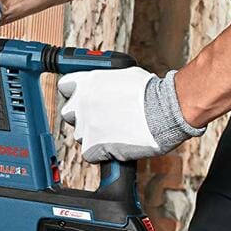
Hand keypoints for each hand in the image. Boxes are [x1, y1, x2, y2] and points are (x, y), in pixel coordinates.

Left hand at [58, 68, 203, 162]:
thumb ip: (106, 83)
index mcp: (88, 81)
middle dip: (83, 118)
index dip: (75, 94)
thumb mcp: (124, 76)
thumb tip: (107, 89)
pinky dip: (100, 154)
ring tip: (115, 133)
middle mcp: (82, 101)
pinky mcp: (94, 145)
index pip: (65, 87)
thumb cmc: (151, 92)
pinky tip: (115, 147)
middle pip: (69, 114)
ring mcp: (86, 124)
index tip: (83, 99)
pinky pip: (89, 154)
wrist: (165, 110)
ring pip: (80, 135)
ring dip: (93, 136)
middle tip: (102, 120)